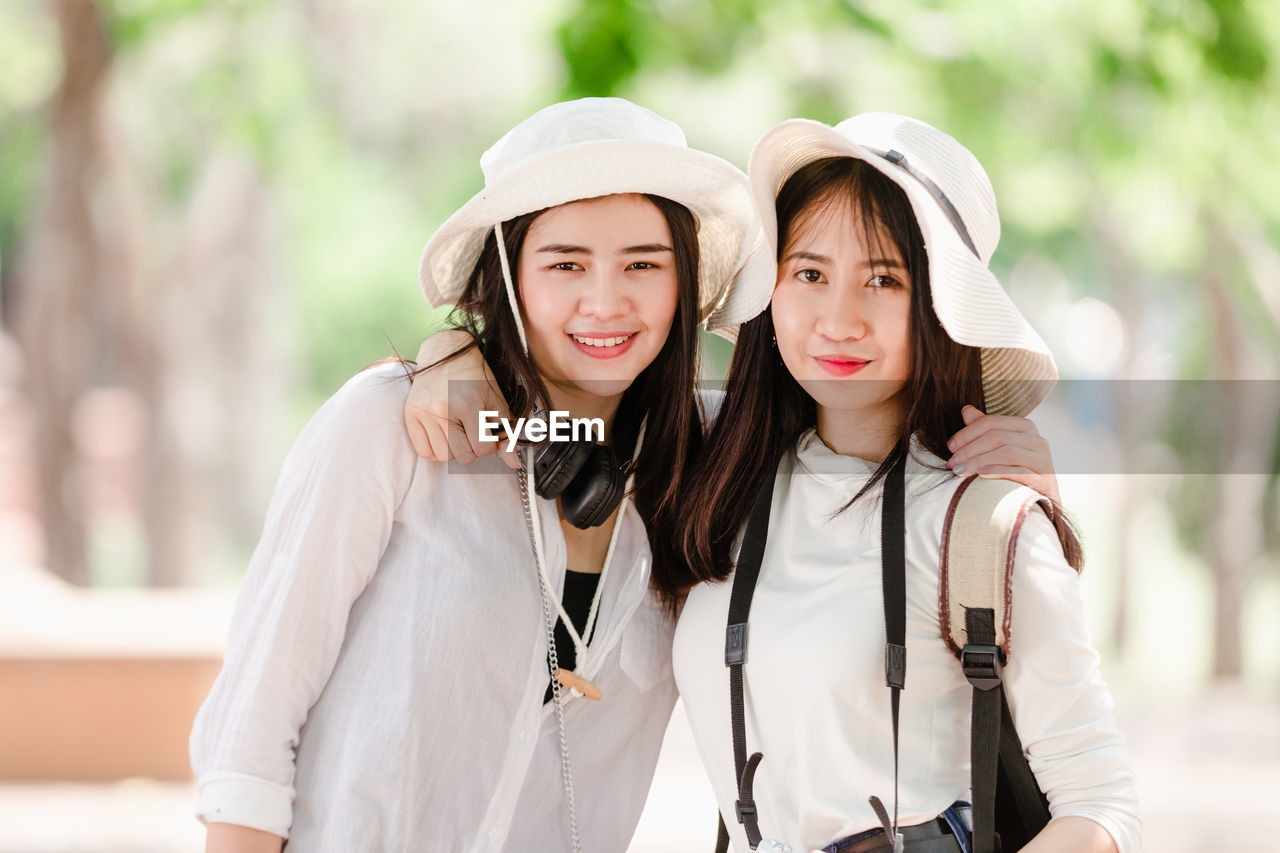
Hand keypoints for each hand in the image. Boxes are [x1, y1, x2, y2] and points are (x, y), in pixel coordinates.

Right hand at [404, 330, 519, 468]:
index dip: (490, 444)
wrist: (445, 351)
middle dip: (473, 448)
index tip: (488, 431)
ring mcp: (424, 412)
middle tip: (472, 429)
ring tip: (457, 429)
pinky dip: (436, 449)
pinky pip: (425, 452)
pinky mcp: (410, 414)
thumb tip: (514, 464)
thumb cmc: (475, 376)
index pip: (483, 448)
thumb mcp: (497, 400)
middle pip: (463, 457)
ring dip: (454, 449)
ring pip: (444, 457)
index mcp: (469, 403)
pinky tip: (443, 433)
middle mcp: (444, 409)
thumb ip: (506, 434)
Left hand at [945, 405, 1059, 503]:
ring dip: (978, 461)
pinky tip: (980, 475)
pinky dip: (997, 471)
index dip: (967, 433)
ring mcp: (1042, 460)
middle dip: (969, 449)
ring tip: (960, 471)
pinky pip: (1019, 471)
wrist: (1040, 501)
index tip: (950, 447)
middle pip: (997, 437)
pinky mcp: (1044, 479)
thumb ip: (985, 430)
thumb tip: (966, 410)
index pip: (991, 422)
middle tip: (952, 462)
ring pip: (1007, 453)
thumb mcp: (1000, 448)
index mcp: (1025, 427)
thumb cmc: (1016, 472)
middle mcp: (1037, 440)